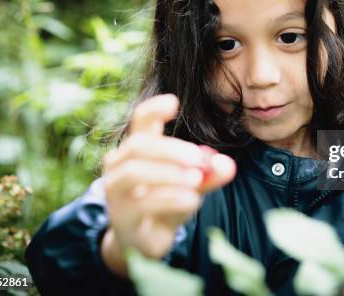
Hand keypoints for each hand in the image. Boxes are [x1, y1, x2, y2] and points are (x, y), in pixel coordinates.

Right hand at [100, 94, 235, 276]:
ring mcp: (116, 191)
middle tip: (200, 158)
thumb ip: (208, 175)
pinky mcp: (121, 216)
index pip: (140, 120)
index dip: (154, 108)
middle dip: (170, 149)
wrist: (144, 242)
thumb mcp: (191, 186)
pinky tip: (191, 200)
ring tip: (196, 179)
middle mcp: (120, 165)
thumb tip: (227, 165)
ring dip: (168, 173)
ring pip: (134, 172)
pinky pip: (142, 202)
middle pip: (138, 145)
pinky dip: (170, 199)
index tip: (174, 102)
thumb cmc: (166, 203)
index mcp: (138, 149)